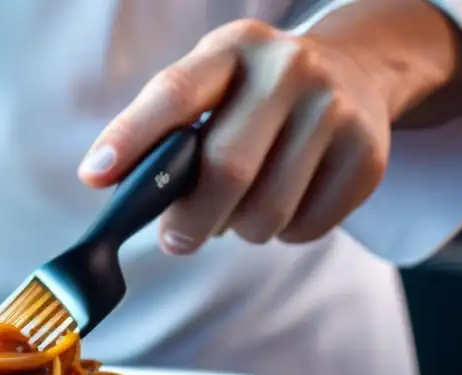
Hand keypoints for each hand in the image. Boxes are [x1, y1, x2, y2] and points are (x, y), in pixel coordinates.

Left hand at [77, 19, 396, 253]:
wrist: (355, 72)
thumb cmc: (254, 97)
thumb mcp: (212, 88)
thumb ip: (165, 132)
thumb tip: (106, 183)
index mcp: (233, 49)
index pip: (175, 94)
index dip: (131, 138)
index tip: (95, 176)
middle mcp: (289, 69)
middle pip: (226, 170)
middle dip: (190, 220)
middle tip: (176, 240)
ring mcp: (335, 110)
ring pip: (266, 213)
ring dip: (240, 229)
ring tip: (240, 209)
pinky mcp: (367, 155)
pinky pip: (304, 228)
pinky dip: (283, 233)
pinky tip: (286, 202)